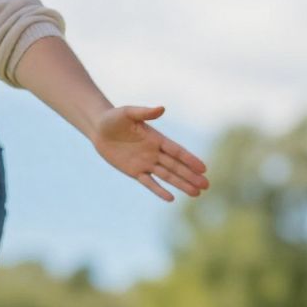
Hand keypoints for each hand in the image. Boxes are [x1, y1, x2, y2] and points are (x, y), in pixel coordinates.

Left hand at [90, 105, 209, 201]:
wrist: (99, 129)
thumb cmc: (114, 118)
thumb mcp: (128, 113)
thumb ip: (145, 112)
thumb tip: (161, 108)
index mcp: (156, 138)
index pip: (177, 151)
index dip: (190, 160)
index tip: (204, 168)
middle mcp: (154, 152)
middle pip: (176, 166)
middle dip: (191, 176)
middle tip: (206, 186)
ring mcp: (146, 163)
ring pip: (167, 176)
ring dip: (181, 184)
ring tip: (196, 194)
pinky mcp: (134, 171)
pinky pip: (148, 182)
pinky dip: (159, 190)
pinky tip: (171, 198)